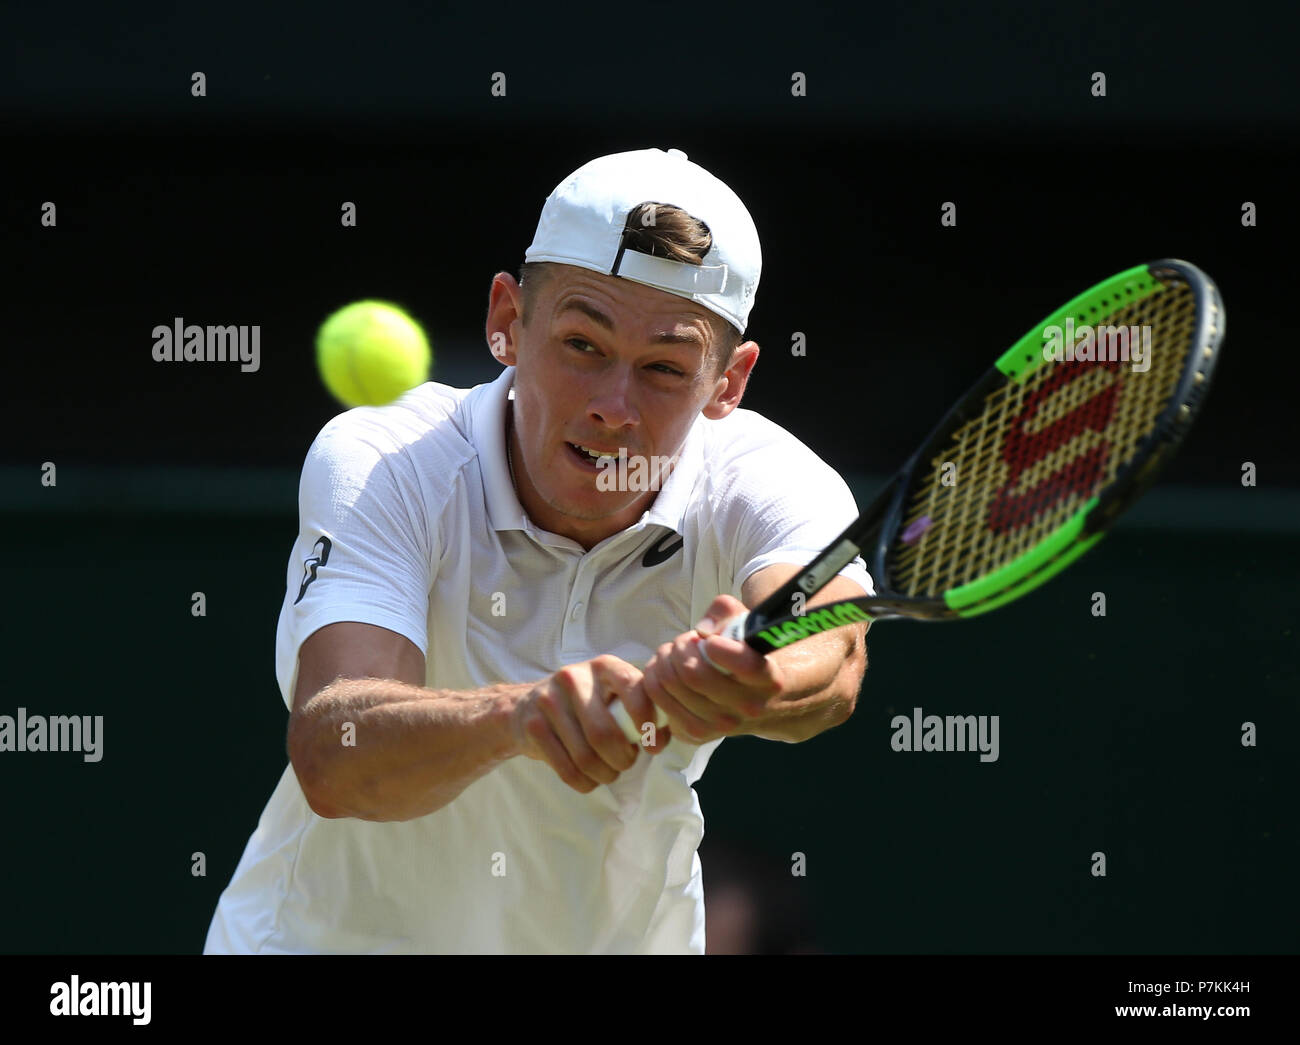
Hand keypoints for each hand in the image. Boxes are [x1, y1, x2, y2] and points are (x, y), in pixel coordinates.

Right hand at [511, 655, 668, 792]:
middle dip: (623, 759)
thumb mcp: (611, 695)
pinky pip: (566, 769)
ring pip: (585, 756)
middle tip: (626, 764)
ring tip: (609, 772)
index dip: (648, 723)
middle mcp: (574, 677)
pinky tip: (589, 778)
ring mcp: (549, 700)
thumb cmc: (585, 705)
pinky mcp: (532, 726)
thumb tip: (661, 738)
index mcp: (604, 666)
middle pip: (605, 734)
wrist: (527, 706)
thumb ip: (639, 709)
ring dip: (605, 774)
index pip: (634, 690)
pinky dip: (584, 782)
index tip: (653, 747)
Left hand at [639, 594, 782, 743]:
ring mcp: (721, 725)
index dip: (720, 648)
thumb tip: (702, 630)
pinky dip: (654, 679)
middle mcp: (748, 707)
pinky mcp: (697, 734)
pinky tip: (667, 671)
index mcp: (768, 679)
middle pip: (693, 674)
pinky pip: (659, 701)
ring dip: (663, 661)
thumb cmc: (751, 654)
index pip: (746, 665)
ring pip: (672, 686)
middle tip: (684, 641)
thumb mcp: (750, 625)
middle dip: (679, 647)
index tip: (712, 640)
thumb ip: (727, 612)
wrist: (764, 701)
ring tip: (674, 654)